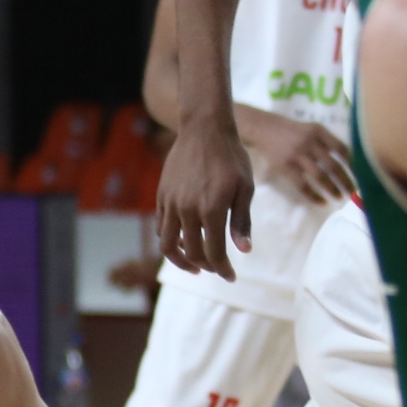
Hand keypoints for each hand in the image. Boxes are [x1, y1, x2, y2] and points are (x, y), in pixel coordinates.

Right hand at [153, 107, 251, 278]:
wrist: (205, 129)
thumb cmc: (232, 157)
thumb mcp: (245, 188)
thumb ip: (242, 221)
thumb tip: (244, 250)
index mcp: (212, 210)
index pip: (214, 253)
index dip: (223, 269)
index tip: (231, 277)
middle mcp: (187, 210)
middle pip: (191, 253)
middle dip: (205, 266)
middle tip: (216, 268)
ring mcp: (171, 203)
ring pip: (168, 244)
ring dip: (180, 260)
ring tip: (192, 264)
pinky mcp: (162, 196)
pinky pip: (161, 226)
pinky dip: (170, 239)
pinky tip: (182, 239)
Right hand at [237, 106, 355, 205]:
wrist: (265, 128)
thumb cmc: (293, 131)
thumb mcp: (312, 129)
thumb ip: (327, 142)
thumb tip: (350, 162)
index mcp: (319, 131)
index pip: (341, 149)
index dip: (352, 163)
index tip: (359, 175)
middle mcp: (309, 142)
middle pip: (332, 165)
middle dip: (345, 180)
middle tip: (353, 192)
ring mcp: (297, 155)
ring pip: (319, 176)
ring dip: (332, 189)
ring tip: (339, 197)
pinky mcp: (285, 166)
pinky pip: (302, 185)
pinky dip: (313, 195)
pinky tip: (321, 202)